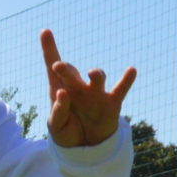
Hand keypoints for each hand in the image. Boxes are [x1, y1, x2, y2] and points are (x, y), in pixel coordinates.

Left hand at [41, 31, 135, 147]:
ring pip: (97, 78)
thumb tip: (62, 94)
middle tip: (58, 66)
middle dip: (65, 69)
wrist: (85, 145)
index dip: (49, 49)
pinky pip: (120, 89)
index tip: (45, 32)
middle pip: (71, 73)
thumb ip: (57, 112)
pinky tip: (131, 70)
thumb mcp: (56, 126)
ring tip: (93, 73)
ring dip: (96, 74)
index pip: (53, 67)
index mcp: (61, 89)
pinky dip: (126, 80)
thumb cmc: (67, 130)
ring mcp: (95, 93)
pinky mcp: (111, 103)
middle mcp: (78, 87)